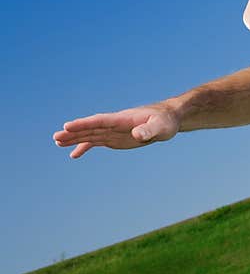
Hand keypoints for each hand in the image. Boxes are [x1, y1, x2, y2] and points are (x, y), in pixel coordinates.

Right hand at [53, 104, 179, 158]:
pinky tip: (74, 155)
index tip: (68, 125)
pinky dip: (85, 147)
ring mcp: (114, 131)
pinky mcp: (116, 138)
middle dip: (75, 132)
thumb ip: (149, 130)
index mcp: (123, 119)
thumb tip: (137, 135)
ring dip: (75, 138)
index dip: (85, 123)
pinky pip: (97, 142)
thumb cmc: (165, 121)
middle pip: (91, 128)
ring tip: (57, 142)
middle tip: (56, 137)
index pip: (100, 121)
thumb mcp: (160, 127)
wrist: (168, 119)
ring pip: (91, 134)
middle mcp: (115, 124)